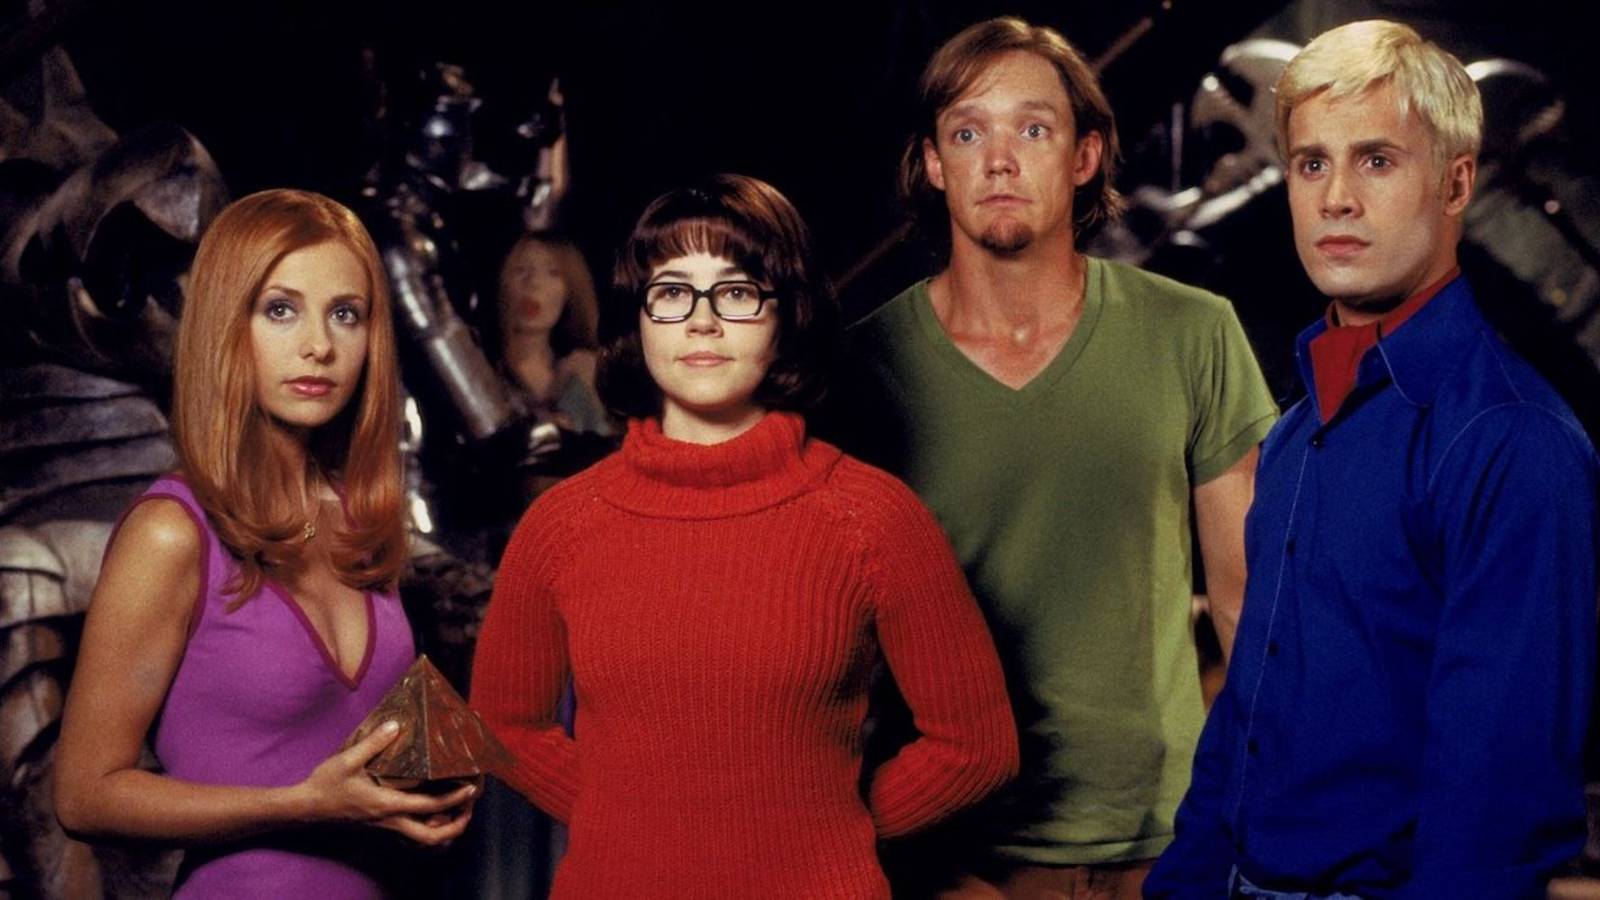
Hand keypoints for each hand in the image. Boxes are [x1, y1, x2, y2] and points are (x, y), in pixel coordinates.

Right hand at [296, 721, 476, 845]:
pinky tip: (432, 809)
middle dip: (456, 826)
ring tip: (459, 809)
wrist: (306, 807)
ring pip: (422, 839)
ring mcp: (386, 825)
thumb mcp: (348, 760)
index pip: (429, 806)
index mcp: (387, 805)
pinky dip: (427, 824)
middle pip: (431, 837)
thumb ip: (373, 743)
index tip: (471, 788)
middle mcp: (390, 820)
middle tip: (470, 807)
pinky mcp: (381, 824)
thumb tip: (396, 726)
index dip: (453, 799)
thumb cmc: (326, 785)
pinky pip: (411, 832)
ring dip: (444, 828)